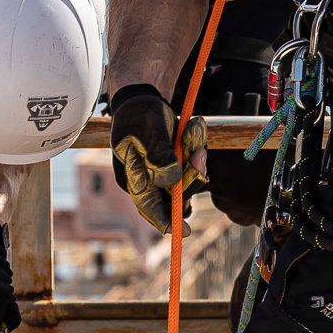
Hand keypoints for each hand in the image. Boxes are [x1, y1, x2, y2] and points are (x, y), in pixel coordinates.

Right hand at [110, 84, 206, 231]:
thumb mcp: (149, 129)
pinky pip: (192, 165)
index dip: (166, 221)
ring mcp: (161, 174)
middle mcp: (147, 181)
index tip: (185, 231)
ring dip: (195, 156)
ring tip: (192, 129)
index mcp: (133, 178)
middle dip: (192, 175)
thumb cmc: (141, 114)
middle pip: (176, 195)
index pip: (149, 208)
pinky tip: (192, 128)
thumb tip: (171, 180)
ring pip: (188, 179)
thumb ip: (159, 154)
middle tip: (199, 153)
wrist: (143, 100)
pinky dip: (196, 148)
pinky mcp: (174, 165)